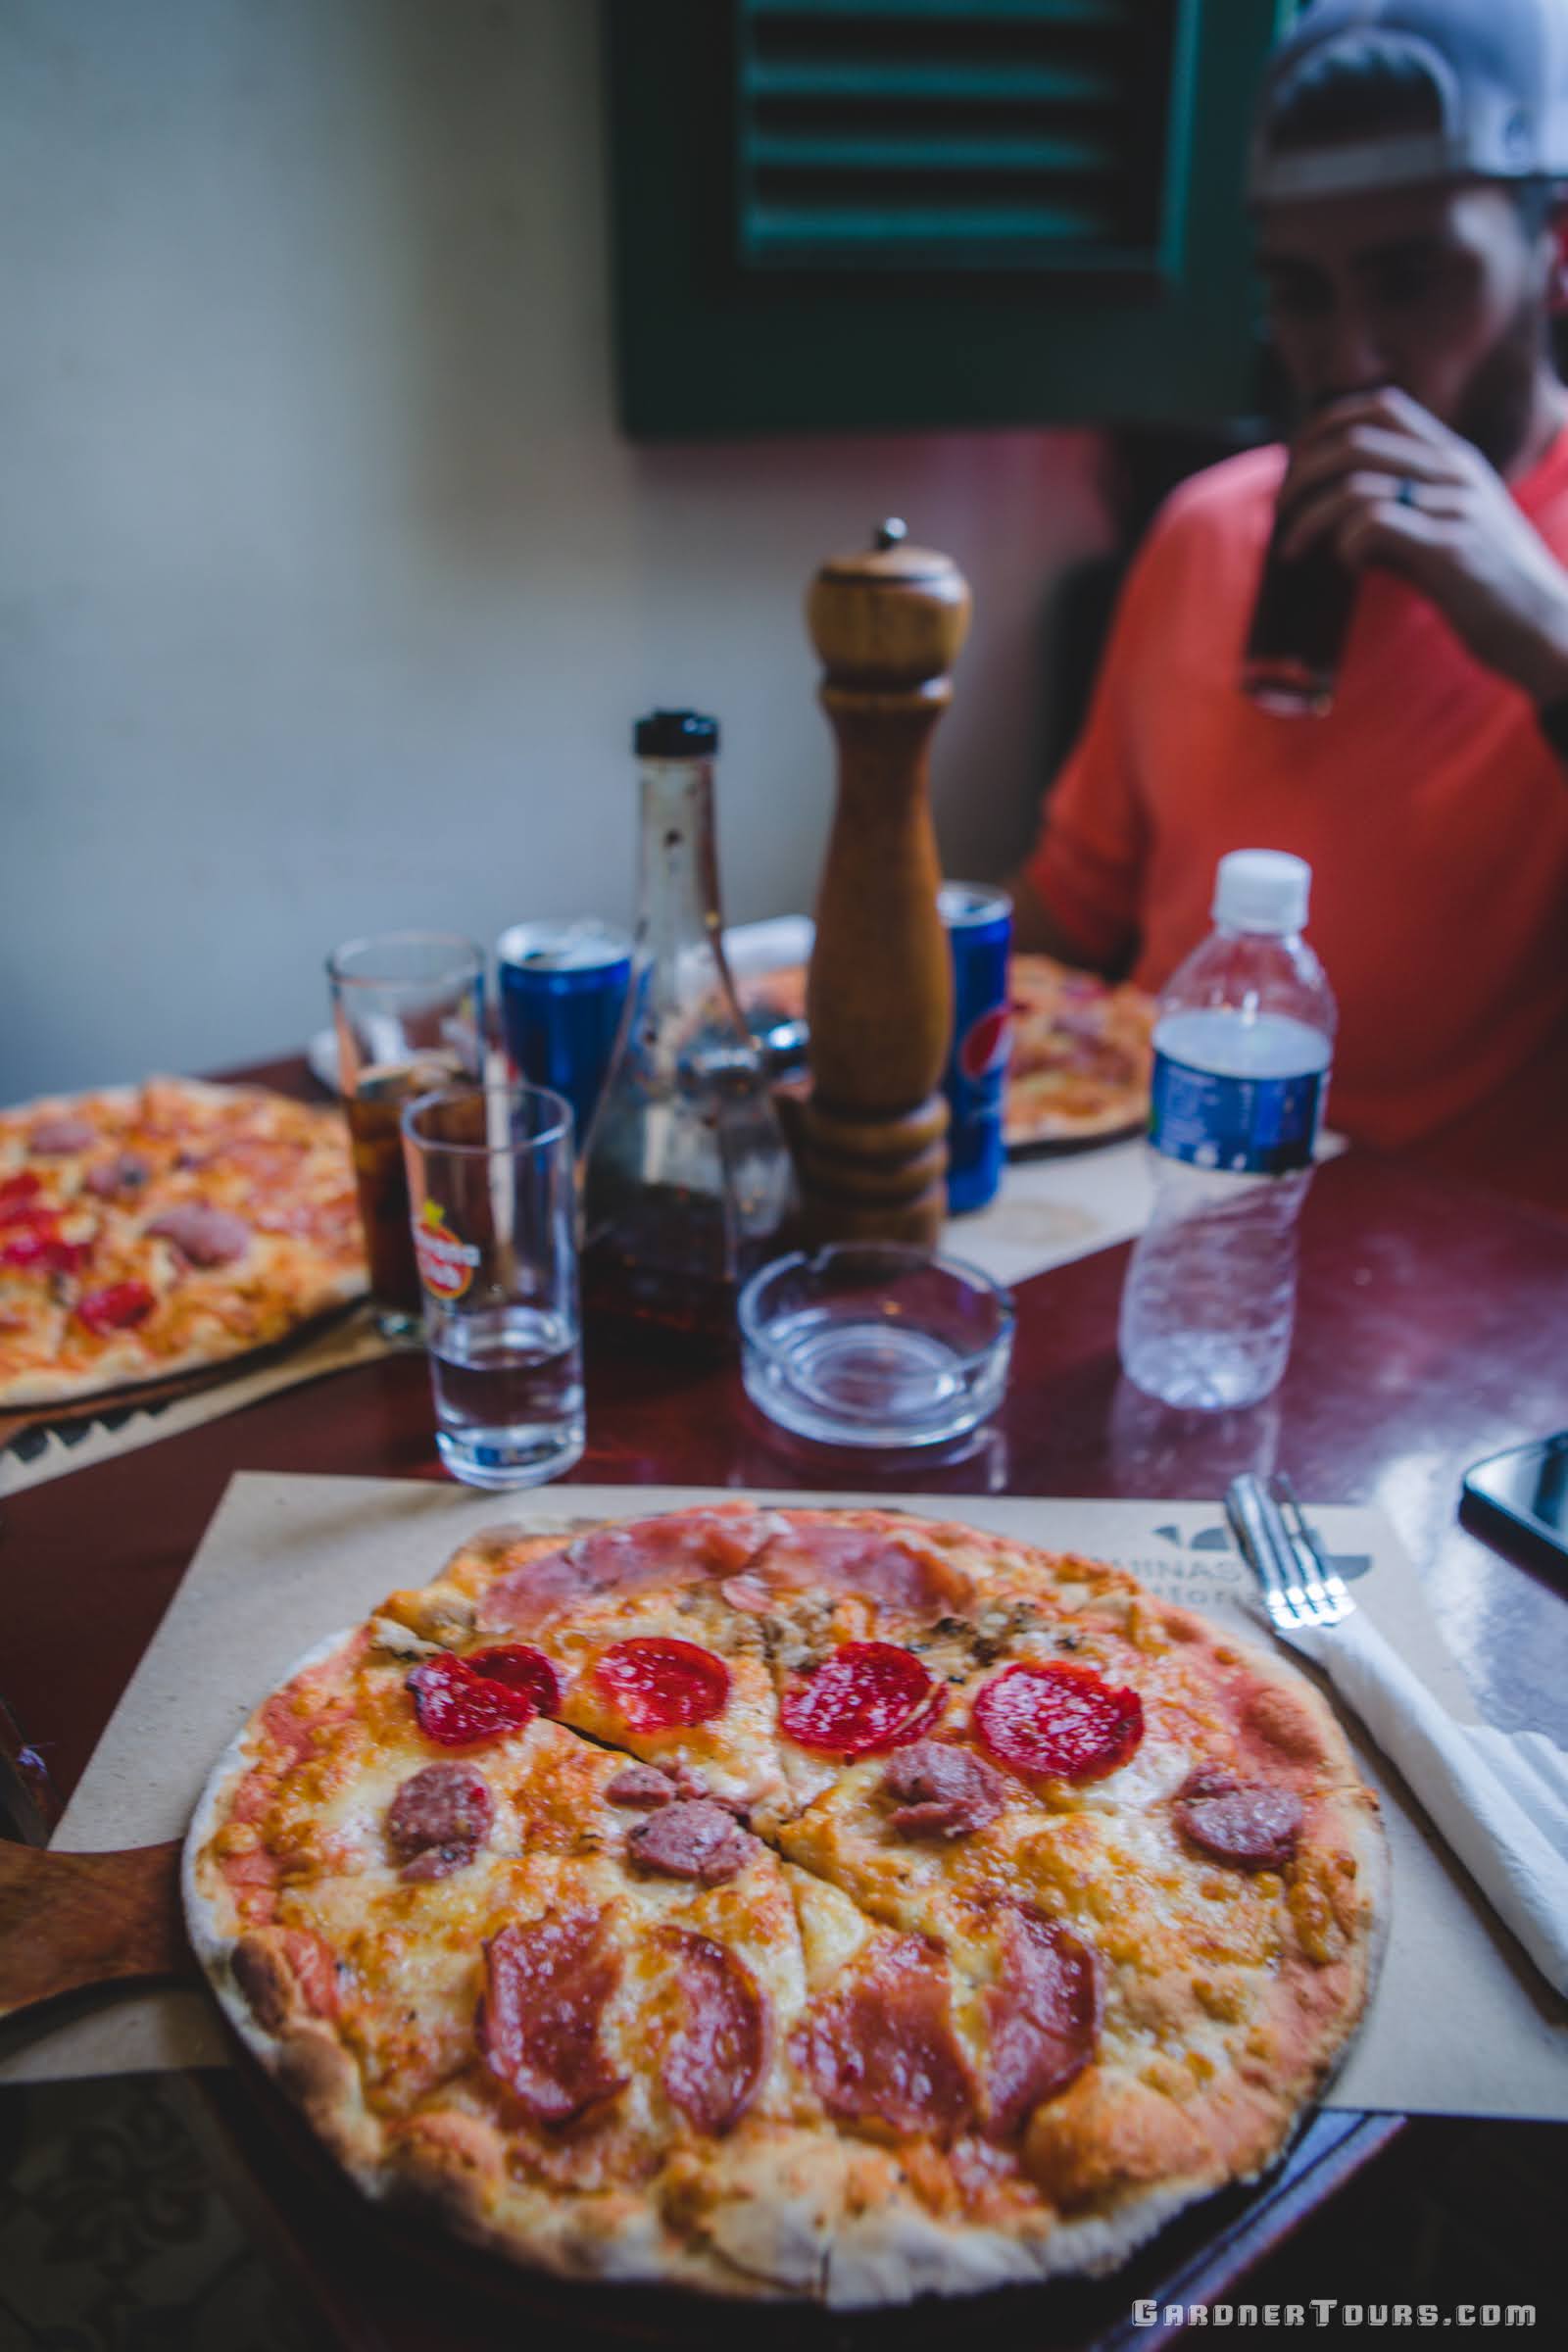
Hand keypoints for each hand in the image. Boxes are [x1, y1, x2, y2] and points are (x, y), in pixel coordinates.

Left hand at [1278, 387, 1567, 704]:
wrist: (1542, 627)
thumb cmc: (1485, 589)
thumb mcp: (1442, 533)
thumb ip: (1398, 514)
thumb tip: (1333, 521)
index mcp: (1453, 459)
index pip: (1383, 406)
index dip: (1328, 423)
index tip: (1297, 461)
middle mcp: (1454, 471)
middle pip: (1355, 440)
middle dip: (1302, 474)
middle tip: (1282, 511)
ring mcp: (1454, 506)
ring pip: (1356, 485)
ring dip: (1310, 518)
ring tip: (1296, 550)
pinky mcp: (1449, 548)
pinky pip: (1374, 524)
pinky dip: (1346, 546)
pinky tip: (1350, 569)